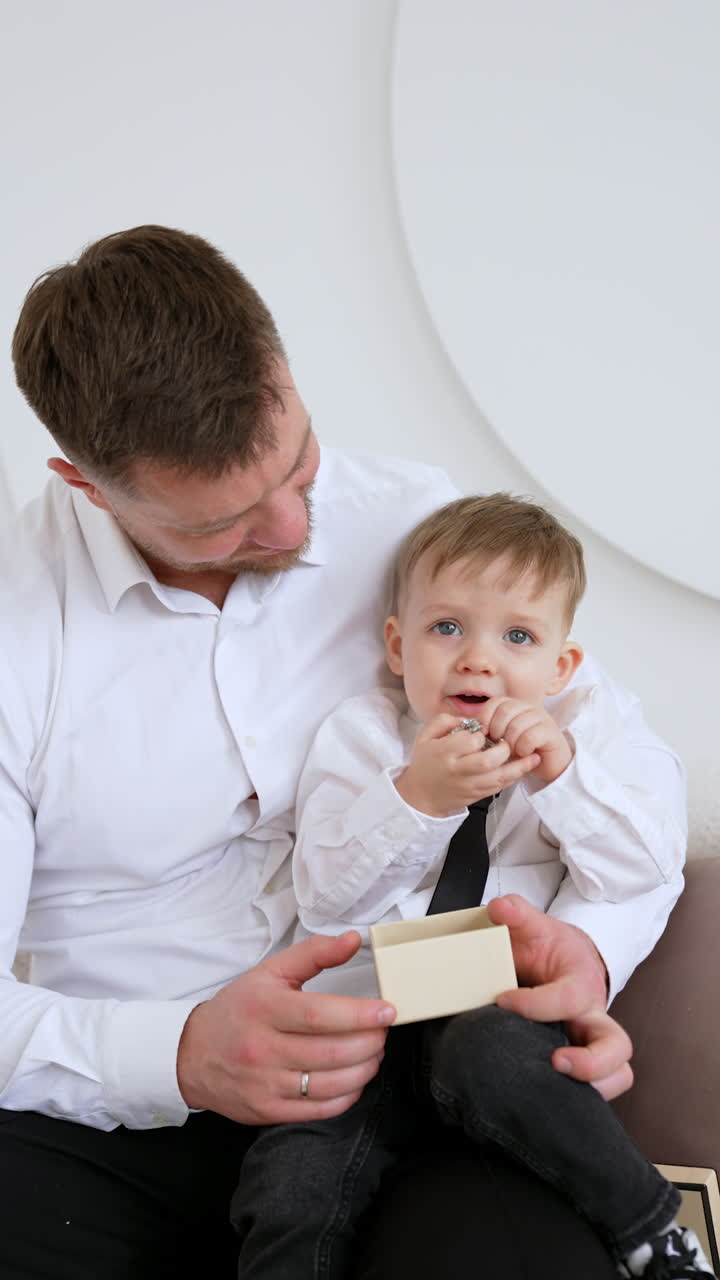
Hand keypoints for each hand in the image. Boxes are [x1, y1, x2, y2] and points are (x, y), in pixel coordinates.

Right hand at [176, 931, 395, 1123]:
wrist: (192, 1054)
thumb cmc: (237, 1010)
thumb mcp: (270, 972)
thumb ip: (314, 954)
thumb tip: (354, 940)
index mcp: (264, 1008)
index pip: (319, 1015)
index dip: (359, 1015)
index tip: (387, 1011)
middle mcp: (263, 1048)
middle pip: (330, 1052)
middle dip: (369, 1043)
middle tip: (383, 1032)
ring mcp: (265, 1084)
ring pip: (329, 1084)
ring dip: (364, 1070)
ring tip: (374, 1054)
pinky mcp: (268, 1111)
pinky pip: (318, 1110)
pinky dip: (346, 1097)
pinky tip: (355, 1080)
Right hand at [394, 713, 540, 815]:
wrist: (421, 795)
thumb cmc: (425, 762)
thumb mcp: (425, 736)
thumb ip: (444, 721)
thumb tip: (468, 719)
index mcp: (444, 753)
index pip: (470, 740)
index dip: (482, 733)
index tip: (484, 730)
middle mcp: (457, 770)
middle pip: (487, 761)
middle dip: (503, 749)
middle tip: (507, 741)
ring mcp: (468, 785)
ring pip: (498, 778)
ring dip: (518, 767)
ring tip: (533, 757)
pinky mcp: (476, 795)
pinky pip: (499, 788)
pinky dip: (513, 778)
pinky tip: (523, 769)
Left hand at [479, 696, 572, 784]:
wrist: (550, 764)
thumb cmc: (523, 752)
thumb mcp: (504, 739)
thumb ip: (492, 731)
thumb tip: (475, 731)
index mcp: (515, 706)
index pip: (495, 702)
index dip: (486, 718)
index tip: (484, 734)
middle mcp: (528, 708)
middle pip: (504, 711)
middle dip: (497, 731)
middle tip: (498, 746)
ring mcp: (541, 717)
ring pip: (516, 724)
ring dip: (510, 743)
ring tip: (512, 752)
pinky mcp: (550, 731)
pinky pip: (530, 736)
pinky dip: (523, 748)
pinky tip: (524, 753)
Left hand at [487, 894, 632, 1099]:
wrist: (565, 963)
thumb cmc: (550, 948)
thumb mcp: (535, 926)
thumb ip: (517, 913)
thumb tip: (500, 908)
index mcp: (581, 983)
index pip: (569, 999)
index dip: (536, 1004)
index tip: (503, 1000)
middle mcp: (593, 1018)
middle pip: (617, 1047)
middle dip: (592, 1063)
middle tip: (555, 1062)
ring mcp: (591, 1043)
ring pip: (617, 1076)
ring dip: (592, 1088)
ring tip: (553, 1090)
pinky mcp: (583, 1062)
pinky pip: (595, 1088)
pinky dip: (578, 1098)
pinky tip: (543, 1097)